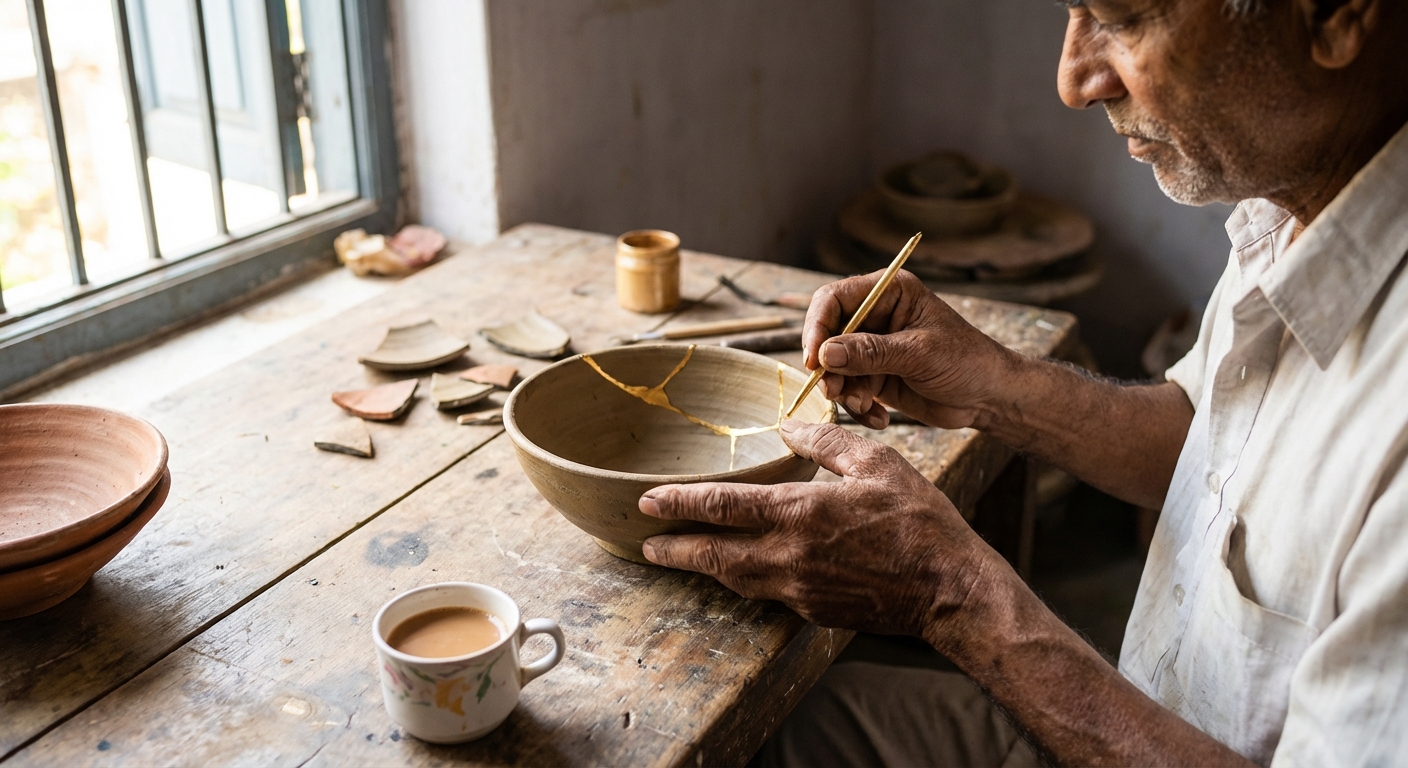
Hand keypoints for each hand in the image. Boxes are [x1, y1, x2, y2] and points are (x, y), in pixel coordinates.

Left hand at [638, 420, 996, 635]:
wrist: (948, 589)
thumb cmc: (920, 521)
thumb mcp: (876, 463)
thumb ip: (825, 444)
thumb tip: (788, 429)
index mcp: (800, 513)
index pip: (723, 506)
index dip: (679, 503)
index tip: (647, 501)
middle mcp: (790, 556)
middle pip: (713, 554)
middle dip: (674, 548)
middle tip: (644, 543)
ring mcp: (800, 589)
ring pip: (735, 579)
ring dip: (703, 567)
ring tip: (679, 556)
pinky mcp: (814, 610)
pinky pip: (766, 592)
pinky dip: (744, 579)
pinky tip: (739, 570)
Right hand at [804, 269, 1018, 429]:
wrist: (989, 397)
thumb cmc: (967, 361)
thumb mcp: (920, 354)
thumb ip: (872, 352)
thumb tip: (826, 354)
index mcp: (888, 293)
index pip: (834, 299)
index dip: (817, 326)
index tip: (815, 359)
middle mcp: (874, 316)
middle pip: (826, 335)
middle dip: (827, 367)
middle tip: (834, 391)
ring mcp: (872, 348)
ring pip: (833, 368)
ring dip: (843, 391)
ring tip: (864, 406)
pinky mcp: (873, 376)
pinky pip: (848, 390)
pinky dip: (857, 407)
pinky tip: (879, 418)